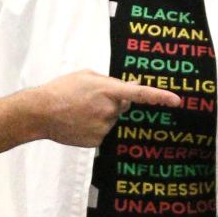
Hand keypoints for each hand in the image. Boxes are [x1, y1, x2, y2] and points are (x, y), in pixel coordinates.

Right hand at [31, 71, 180, 148]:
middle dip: (112, 102)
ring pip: (111, 120)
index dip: (160, 97)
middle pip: (122, 106)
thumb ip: (110, 81)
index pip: (140, 94)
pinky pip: (102, 132)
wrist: (40, 112)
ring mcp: (103, 127)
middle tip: (89, 99)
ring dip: (101, 115)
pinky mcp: (97, 140)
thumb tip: (130, 87)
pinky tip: (78, 122)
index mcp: (107, 90)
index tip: (177, 101)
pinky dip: (93, 127)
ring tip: (79, 111)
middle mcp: (109, 110)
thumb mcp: (86, 76)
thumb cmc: (61, 90)